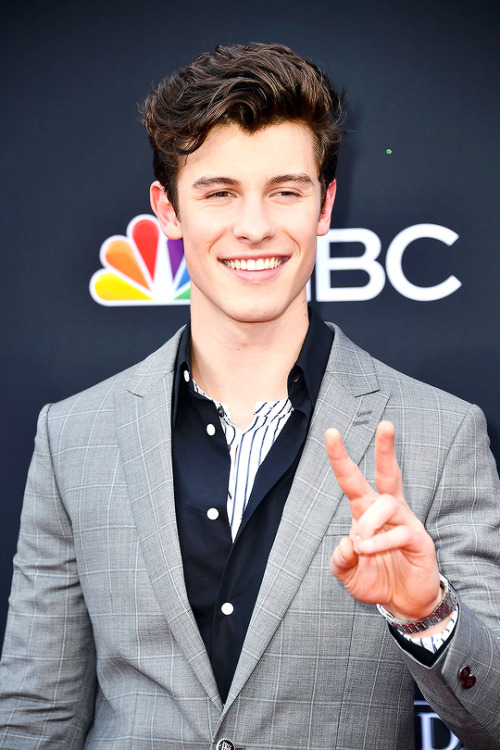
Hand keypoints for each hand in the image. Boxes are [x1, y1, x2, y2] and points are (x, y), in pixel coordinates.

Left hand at [325, 421, 441, 620]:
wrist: (403, 602)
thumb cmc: (375, 579)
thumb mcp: (346, 573)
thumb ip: (340, 559)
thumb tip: (348, 543)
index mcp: (366, 511)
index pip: (352, 479)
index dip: (341, 457)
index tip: (331, 432)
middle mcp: (387, 510)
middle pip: (388, 472)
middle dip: (386, 448)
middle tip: (385, 424)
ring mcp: (406, 522)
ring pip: (386, 503)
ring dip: (368, 523)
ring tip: (361, 544)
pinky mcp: (419, 539)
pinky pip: (400, 531)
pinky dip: (381, 542)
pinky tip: (369, 551)